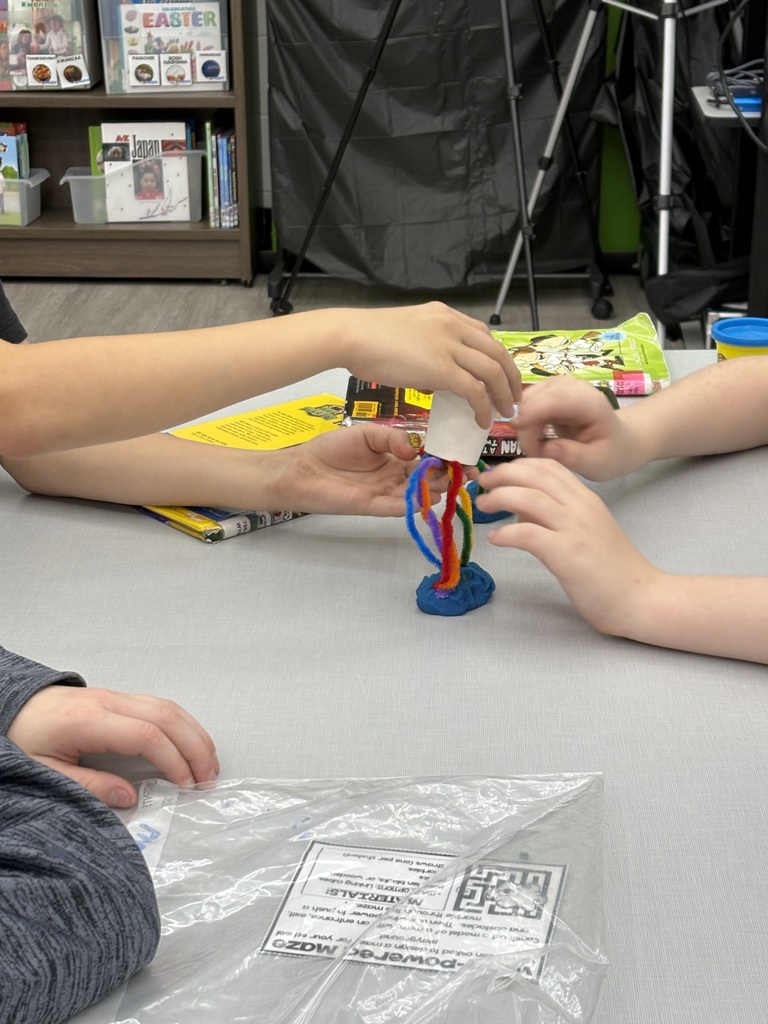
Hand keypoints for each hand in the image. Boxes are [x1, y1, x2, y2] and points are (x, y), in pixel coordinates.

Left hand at [7, 686, 217, 808]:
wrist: (13, 707)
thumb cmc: (26, 738)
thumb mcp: (47, 772)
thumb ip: (89, 785)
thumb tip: (129, 798)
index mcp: (89, 720)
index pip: (146, 735)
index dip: (172, 760)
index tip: (185, 785)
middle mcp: (109, 701)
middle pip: (167, 716)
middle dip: (195, 747)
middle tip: (209, 778)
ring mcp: (117, 695)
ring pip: (169, 707)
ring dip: (195, 734)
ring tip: (209, 764)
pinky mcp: (121, 697)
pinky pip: (161, 705)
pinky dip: (184, 725)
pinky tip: (191, 743)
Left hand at [274, 423, 449, 516]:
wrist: (303, 468)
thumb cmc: (331, 449)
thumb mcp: (367, 433)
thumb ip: (392, 437)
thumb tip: (415, 450)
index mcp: (395, 459)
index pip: (427, 461)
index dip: (445, 461)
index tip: (464, 459)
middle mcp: (395, 478)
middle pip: (428, 480)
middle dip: (446, 477)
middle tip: (464, 472)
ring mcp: (386, 494)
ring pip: (418, 495)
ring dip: (434, 490)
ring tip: (448, 481)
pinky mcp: (373, 507)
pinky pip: (399, 508)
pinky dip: (414, 504)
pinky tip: (428, 497)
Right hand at [338, 302, 521, 426]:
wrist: (351, 337)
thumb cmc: (368, 338)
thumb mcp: (407, 334)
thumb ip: (426, 351)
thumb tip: (433, 378)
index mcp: (446, 315)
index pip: (484, 335)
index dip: (498, 358)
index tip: (501, 377)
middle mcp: (453, 326)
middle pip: (497, 352)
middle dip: (510, 378)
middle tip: (513, 398)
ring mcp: (449, 346)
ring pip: (492, 371)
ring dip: (503, 395)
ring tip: (504, 412)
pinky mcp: (442, 368)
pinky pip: (474, 391)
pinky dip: (483, 407)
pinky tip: (482, 421)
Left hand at [476, 458, 663, 635]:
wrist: (641, 598)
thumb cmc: (612, 571)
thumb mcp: (587, 532)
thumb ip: (557, 517)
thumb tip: (520, 512)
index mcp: (586, 499)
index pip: (550, 467)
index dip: (518, 465)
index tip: (498, 473)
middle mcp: (581, 507)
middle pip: (535, 475)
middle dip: (502, 474)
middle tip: (481, 483)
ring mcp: (575, 529)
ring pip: (529, 498)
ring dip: (499, 498)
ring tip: (482, 506)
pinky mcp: (567, 555)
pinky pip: (529, 534)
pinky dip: (506, 534)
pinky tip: (495, 540)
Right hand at [513, 376, 647, 480]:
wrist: (618, 442)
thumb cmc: (609, 453)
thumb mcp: (597, 463)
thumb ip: (574, 457)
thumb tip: (547, 448)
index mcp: (590, 403)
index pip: (555, 399)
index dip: (532, 411)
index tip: (515, 429)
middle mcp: (573, 387)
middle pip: (535, 399)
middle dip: (527, 428)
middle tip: (538, 454)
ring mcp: (559, 385)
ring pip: (526, 401)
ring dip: (526, 427)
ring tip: (542, 448)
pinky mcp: (549, 390)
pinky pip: (526, 404)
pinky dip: (527, 423)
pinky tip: (540, 437)